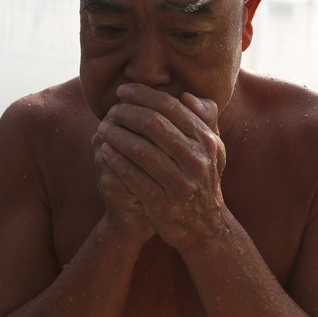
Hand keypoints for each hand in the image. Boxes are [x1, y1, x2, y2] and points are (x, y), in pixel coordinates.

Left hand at [96, 83, 226, 250]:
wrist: (205, 225)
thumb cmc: (203, 178)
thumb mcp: (214, 148)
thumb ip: (206, 119)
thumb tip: (186, 95)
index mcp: (207, 141)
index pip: (171, 107)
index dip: (143, 95)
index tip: (123, 91)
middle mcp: (197, 160)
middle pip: (154, 125)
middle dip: (126, 112)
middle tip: (110, 109)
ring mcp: (181, 183)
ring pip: (140, 149)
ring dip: (116, 135)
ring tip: (103, 128)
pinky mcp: (164, 204)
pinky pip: (133, 176)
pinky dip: (116, 161)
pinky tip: (104, 151)